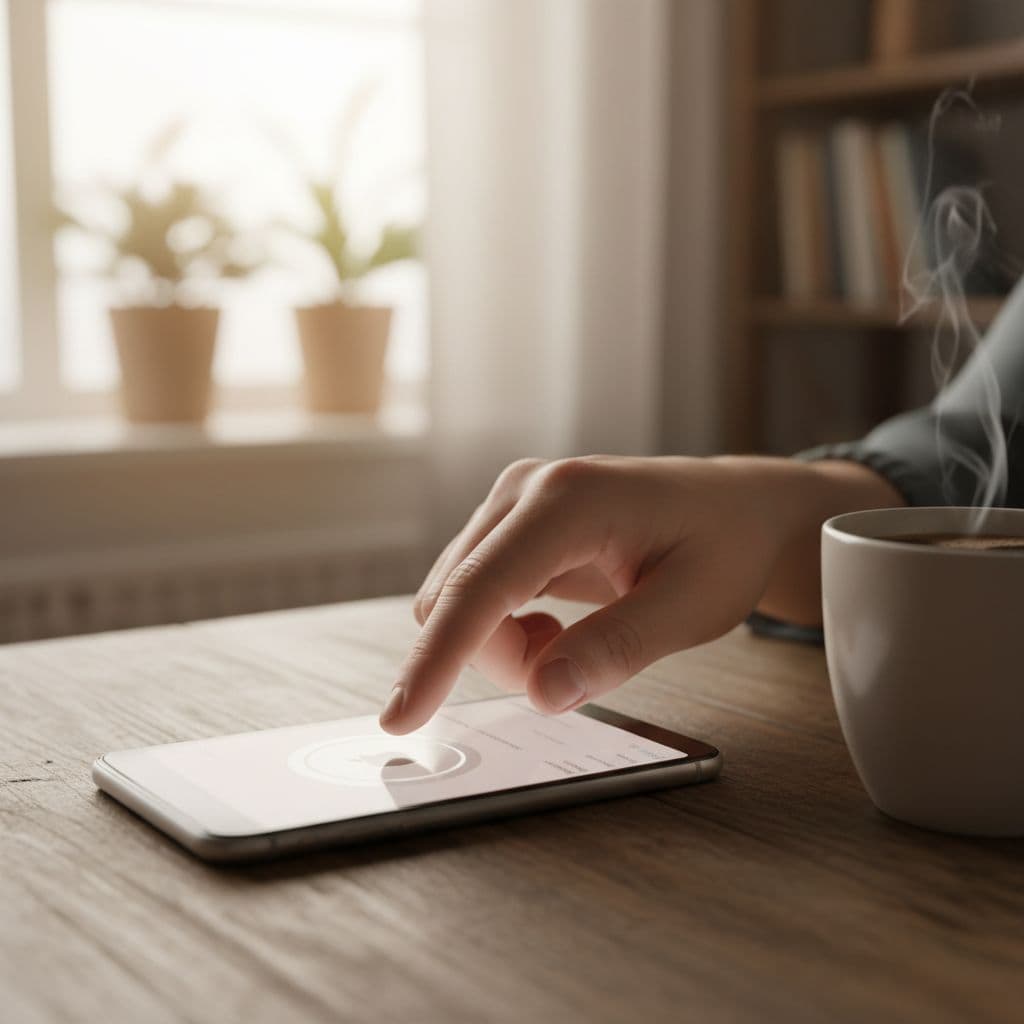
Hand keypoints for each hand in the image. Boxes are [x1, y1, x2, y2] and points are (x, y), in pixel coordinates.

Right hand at [378, 455, 808, 733]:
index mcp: (568, 500)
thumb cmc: (724, 546)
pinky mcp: (509, 522)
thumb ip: (617, 649)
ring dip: (502, 647)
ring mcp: (511, 502)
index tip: (403, 718)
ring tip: (577, 644)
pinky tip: (556, 627)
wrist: (735, 508)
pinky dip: (503, 631)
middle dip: (498, 659)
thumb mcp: (692, 607)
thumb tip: (542, 694)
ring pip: (458, 600)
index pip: (481, 587)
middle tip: (575, 673)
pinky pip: (474, 592)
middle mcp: (524, 490)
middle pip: (457, 599)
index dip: (438, 658)